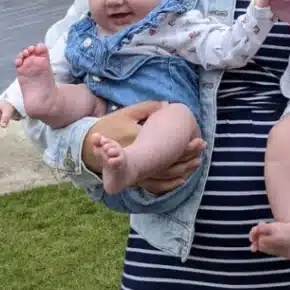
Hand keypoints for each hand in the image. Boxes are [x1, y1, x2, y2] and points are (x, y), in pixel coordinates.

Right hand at [82, 100, 205, 193]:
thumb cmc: (107, 127)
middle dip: (188, 155)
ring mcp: (138, 171)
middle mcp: (142, 160)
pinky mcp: (134, 178)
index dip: (186, 144)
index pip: (170, 146)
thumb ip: (147, 108)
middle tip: (202, 146)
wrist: (87, 147)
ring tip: (197, 162)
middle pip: (171, 161)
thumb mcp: (126, 114)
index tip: (199, 139)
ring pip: (165, 174)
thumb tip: (166, 104)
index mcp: (143, 143)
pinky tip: (181, 179)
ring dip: (183, 168)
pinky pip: (155, 184)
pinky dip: (169, 183)